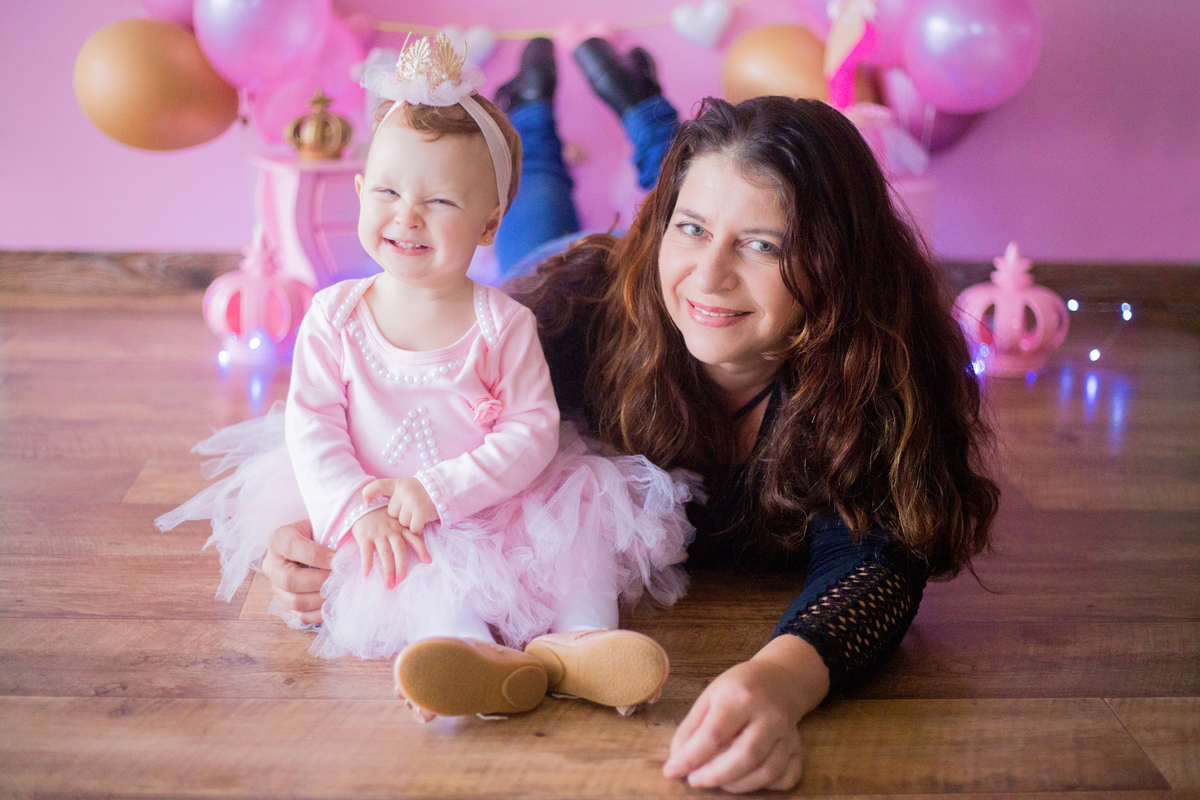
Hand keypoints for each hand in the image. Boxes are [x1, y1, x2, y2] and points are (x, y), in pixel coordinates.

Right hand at [261, 520, 333, 624]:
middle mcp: (272, 564)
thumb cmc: (320, 532)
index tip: (337, 560)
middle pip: (289, 580)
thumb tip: (345, 558)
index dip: (317, 555)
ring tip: (338, 593)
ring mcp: (276, 585)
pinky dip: (319, 613)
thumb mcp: (322, 526)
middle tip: (339, 580)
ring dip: (321, 600)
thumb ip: (331, 537)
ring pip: (294, 601)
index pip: (293, 548)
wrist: (312, 542)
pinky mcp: (285, 602)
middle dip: (318, 581)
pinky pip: (299, 615)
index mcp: (279, 539)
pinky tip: (334, 605)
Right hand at [350, 507, 427, 588]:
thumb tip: (412, 551)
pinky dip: (367, 565)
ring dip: (388, 571)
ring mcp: (378, 533)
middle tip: (401, 581)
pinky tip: (367, 576)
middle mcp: (391, 531)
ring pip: (386, 554)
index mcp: (401, 527)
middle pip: (400, 551)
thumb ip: (402, 533)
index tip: (428, 561)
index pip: (414, 539)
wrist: (360, 506)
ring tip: (389, 584)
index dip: (422, 550)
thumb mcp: (394, 521)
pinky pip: (366, 553)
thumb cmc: (379, 516)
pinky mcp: (364, 536)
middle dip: (402, 567)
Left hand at [362, 477, 439, 534]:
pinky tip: (424, 521)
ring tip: (420, 514)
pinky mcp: (421, 512)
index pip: (378, 485)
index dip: (368, 493)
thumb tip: (377, 509)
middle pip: (392, 513)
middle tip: (413, 510)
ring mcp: (412, 501)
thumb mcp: (410, 488)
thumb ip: (396, 496)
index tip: (365, 502)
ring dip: (410, 523)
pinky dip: (418, 529)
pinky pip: (412, 529)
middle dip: (401, 516)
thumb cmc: (426, 493)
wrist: (448, 490)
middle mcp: (404, 491)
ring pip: (402, 523)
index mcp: (399, 484)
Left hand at [662, 635, 828, 793]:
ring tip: (716, 780)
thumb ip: (691, 727)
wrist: (780, 679)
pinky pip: (786, 777)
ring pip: (766, 771)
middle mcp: (768, 715)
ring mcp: (788, 733)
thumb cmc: (739, 687)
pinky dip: (767, 786)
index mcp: (740, 697)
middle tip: (694, 780)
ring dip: (737, 785)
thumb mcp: (710, 696)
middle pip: (744, 756)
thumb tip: (676, 759)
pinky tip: (748, 779)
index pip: (713, 734)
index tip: (671, 771)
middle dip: (715, 776)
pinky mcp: (798, 748)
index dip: (690, 758)